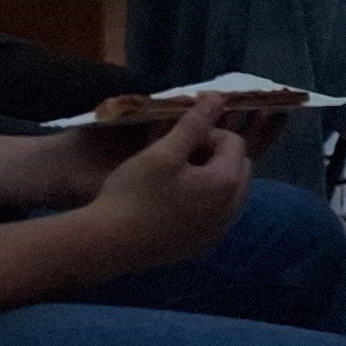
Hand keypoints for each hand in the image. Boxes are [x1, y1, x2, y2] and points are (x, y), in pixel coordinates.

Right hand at [74, 96, 253, 273]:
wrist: (107, 244)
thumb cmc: (134, 193)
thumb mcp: (163, 151)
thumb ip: (194, 123)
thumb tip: (219, 99)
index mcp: (226, 184)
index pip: (235, 143)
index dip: (208, 134)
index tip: (177, 140)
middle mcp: (231, 211)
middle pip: (237, 169)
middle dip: (214, 155)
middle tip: (178, 155)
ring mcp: (217, 233)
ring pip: (227, 194)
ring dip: (210, 179)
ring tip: (174, 175)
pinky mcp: (201, 247)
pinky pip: (214, 216)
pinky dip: (203, 203)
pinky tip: (172, 201)